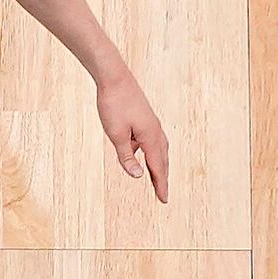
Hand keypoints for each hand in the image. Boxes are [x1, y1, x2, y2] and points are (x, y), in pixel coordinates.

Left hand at [96, 73, 168, 202]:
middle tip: (162, 195)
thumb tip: (136, 176)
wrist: (115, 78)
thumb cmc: (113, 105)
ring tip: (156, 178)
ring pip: (158, 150)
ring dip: (157, 165)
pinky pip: (150, 140)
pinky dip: (148, 151)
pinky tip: (136, 151)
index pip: (157, 167)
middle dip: (162, 178)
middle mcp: (155, 131)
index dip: (160, 185)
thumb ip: (126, 156)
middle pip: (162, 160)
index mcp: (150, 137)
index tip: (164, 200)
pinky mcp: (145, 118)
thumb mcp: (116, 135)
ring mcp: (151, 124)